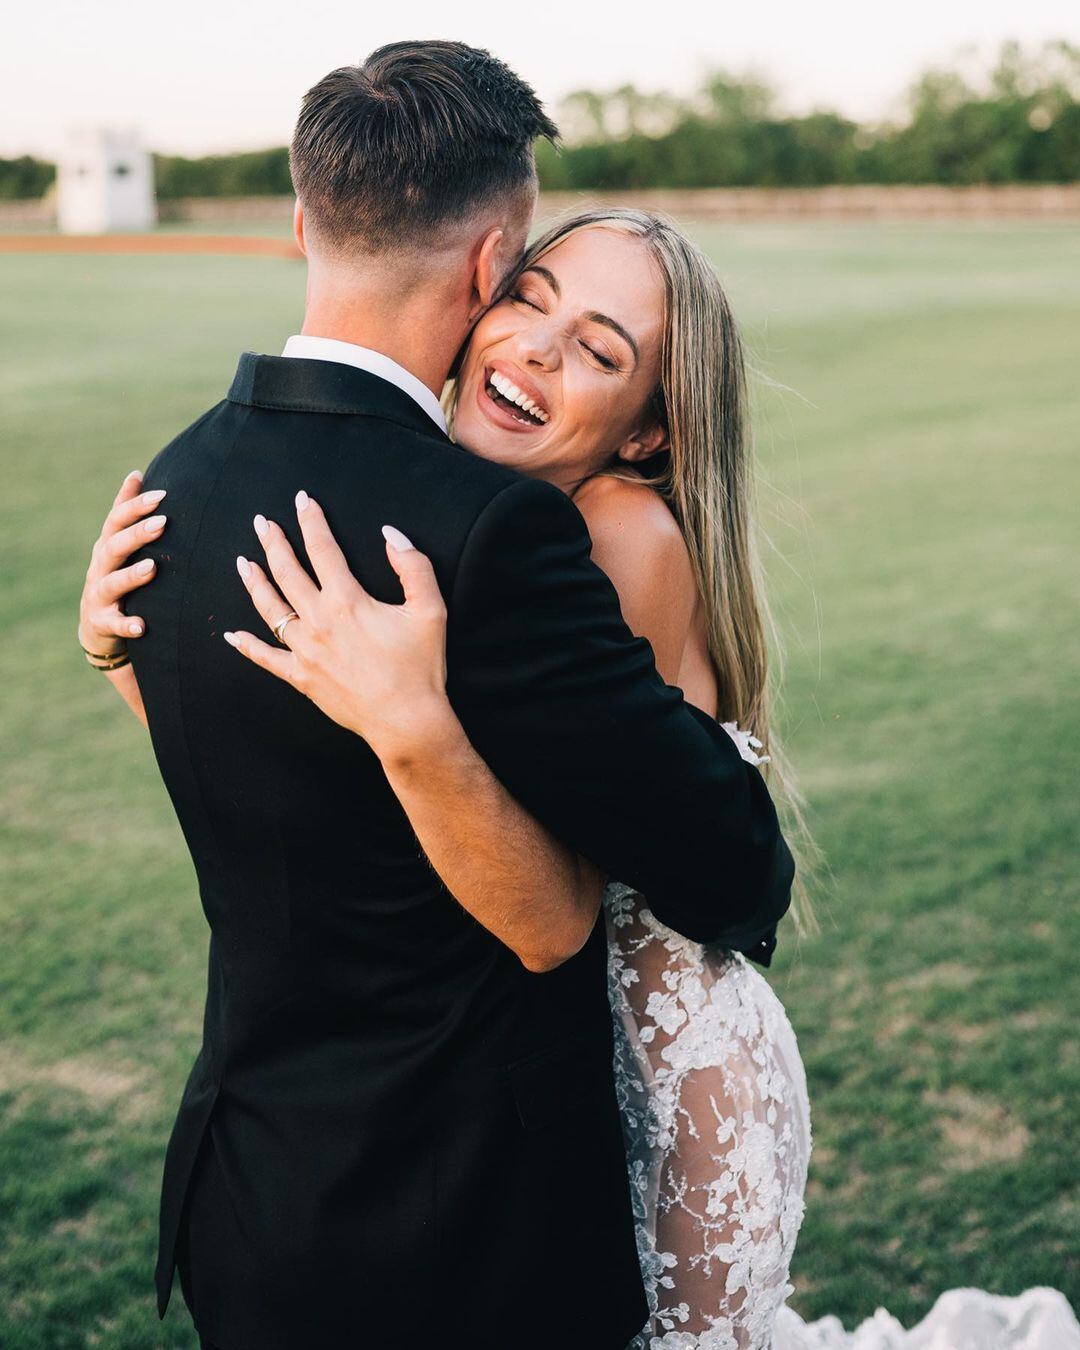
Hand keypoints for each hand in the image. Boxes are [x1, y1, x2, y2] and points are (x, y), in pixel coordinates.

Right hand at [79, 470, 167, 655]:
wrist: (97, 626)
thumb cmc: (116, 577)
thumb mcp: (117, 545)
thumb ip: (126, 513)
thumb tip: (136, 473)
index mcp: (106, 546)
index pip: (117, 521)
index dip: (135, 506)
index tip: (162, 495)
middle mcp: (99, 567)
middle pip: (114, 547)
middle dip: (137, 535)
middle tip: (163, 523)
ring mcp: (98, 595)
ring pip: (112, 584)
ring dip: (131, 576)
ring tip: (152, 568)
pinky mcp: (102, 622)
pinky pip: (114, 624)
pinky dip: (127, 625)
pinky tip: (142, 626)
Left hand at [225, 491, 451, 762]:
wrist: (407, 721)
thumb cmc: (421, 667)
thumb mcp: (431, 611)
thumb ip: (413, 567)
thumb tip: (391, 534)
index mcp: (347, 601)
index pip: (323, 549)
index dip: (312, 521)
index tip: (303, 500)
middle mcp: (318, 622)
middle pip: (287, 572)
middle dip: (273, 543)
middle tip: (261, 522)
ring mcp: (305, 652)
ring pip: (269, 609)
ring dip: (254, 582)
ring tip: (242, 562)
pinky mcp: (301, 678)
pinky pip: (266, 658)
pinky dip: (246, 646)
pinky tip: (230, 635)